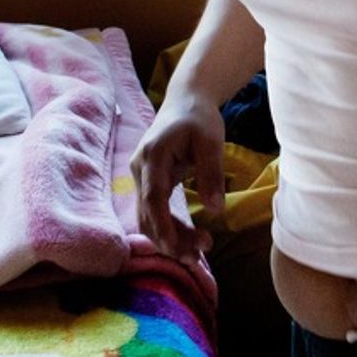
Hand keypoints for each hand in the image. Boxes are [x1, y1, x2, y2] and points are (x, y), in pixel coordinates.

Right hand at [130, 96, 227, 266]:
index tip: (180, 250)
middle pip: (148, 214)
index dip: (163, 227)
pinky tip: (188, 240)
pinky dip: (168, 228)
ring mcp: (141, 176)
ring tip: (199, 252)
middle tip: (199, 256)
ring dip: (169, 238)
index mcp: (153, 156)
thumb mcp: (211, 141)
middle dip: (170, 240)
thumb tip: (216, 210)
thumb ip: (211, 173)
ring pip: (148, 217)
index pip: (153, 199)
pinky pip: (153, 211)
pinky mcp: (148, 182)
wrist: (186, 100)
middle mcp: (140, 168)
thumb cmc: (199, 118)